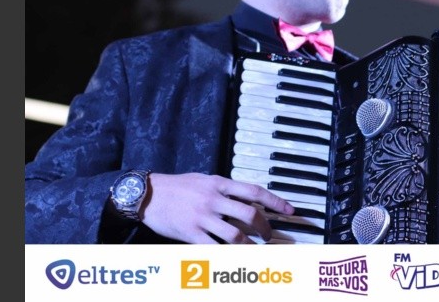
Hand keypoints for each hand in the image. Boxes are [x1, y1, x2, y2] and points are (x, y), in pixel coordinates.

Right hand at [140, 172, 293, 243]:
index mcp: (220, 183)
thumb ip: (225, 188)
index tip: (289, 210)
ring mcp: (203, 217)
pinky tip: (233, 258)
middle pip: (250, 215)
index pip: (255, 191)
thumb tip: (247, 197)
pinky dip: (226, 255)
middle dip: (265, 229)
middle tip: (268, 236)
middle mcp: (214, 199)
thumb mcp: (204, 180)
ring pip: (235, 235)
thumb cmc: (177, 187)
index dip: (276, 201)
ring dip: (250, 246)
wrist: (148, 194)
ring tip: (254, 249)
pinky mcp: (191, 233)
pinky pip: (214, 248)